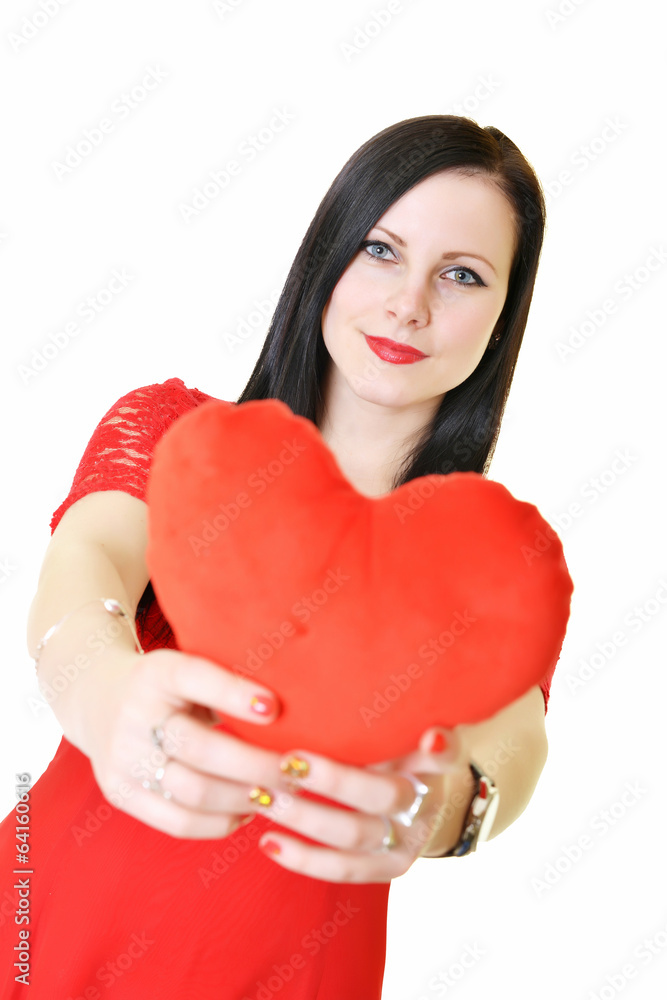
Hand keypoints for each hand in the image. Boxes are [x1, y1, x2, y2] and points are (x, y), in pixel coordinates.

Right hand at [81, 645, 294, 838]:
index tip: (275, 707)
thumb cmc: (169, 685)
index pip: (197, 679)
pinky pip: (179, 822)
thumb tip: (301, 713)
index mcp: (158, 673)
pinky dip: (221, 821)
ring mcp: (121, 758)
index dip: (235, 694)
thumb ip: (231, 684)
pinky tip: (248, 811)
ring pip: (195, 792)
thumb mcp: (190, 668)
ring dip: (246, 797)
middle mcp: (134, 714)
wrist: (97, 698)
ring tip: (281, 795)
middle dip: (259, 765)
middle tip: (298, 770)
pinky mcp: (119, 794)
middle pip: (202, 747)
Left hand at [247, 725, 466, 882]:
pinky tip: (269, 842)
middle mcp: (427, 797)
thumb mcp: (396, 723)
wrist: (417, 796)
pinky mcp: (391, 867)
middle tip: (287, 761)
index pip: (447, 750)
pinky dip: (304, 859)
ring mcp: (411, 837)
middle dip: (333, 780)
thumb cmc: (389, 742)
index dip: (442, 746)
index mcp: (434, 757)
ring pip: (357, 833)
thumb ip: (377, 705)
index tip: (431, 736)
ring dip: (306, 817)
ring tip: (264, 797)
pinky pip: (345, 870)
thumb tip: (331, 648)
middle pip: (384, 794)